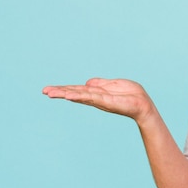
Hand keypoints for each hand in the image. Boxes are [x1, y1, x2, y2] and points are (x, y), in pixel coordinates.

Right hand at [42, 78, 156, 123]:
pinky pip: (90, 97)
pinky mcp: (106, 102)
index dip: (64, 89)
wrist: (143, 104)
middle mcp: (95, 98)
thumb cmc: (132, 94)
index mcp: (96, 92)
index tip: (49, 89)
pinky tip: (69, 95)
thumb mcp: (114, 84)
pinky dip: (79, 95)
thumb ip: (100, 83)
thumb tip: (86, 83)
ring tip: (51, 93)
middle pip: (74, 93)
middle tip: (44, 91)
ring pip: (79, 95)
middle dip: (59, 92)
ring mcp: (99, 100)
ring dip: (65, 93)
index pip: (77, 90)